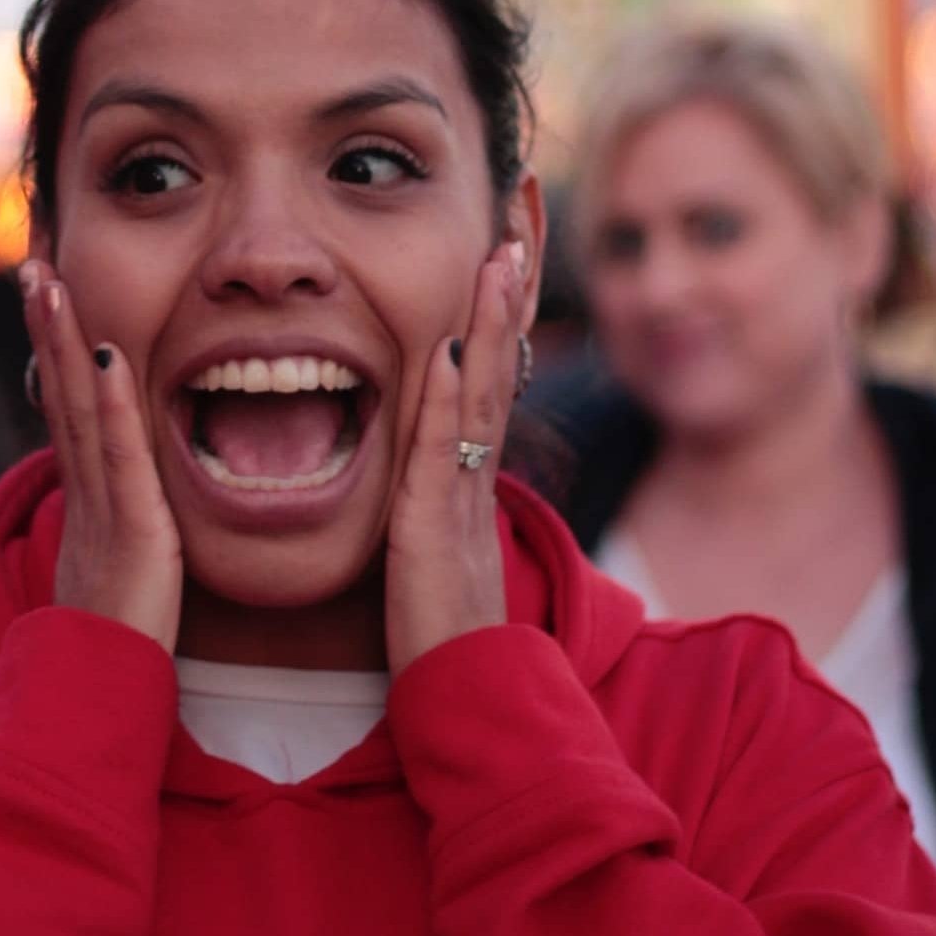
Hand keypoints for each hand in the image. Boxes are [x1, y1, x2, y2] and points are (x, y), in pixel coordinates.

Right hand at [21, 259, 182, 652]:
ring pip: (77, 408)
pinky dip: (111, 401)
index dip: (55, 348)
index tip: (48, 294)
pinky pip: (120, 455)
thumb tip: (125, 493)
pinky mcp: (132, 528)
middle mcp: (84, 491)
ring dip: (63, 340)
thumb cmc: (112, 640)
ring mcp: (103, 507)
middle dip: (47, 325)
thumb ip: (118, 523)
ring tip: (50, 281)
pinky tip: (106, 353)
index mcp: (85, 497)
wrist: (98, 695)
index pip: (66, 406)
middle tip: (35, 263)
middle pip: (59, 391)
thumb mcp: (113, 566)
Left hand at [384, 242, 527, 674]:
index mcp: (469, 483)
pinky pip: (440, 452)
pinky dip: (443, 399)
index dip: (493, 326)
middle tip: (512, 236)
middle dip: (503, 305)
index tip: (498, 264)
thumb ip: (430, 509)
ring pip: (479, 398)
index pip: (483, 386)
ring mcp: (461, 502)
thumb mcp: (433, 555)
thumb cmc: (438, 636)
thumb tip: (424, 476)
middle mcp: (475, 481)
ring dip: (487, 327)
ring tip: (496, 261)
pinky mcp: (434, 531)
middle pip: (495, 374)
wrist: (461, 699)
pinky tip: (441, 351)